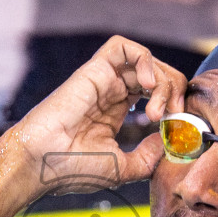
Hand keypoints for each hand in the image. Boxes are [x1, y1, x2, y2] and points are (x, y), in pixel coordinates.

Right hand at [2, 36, 185, 196]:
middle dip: (174, 91)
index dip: (174, 103)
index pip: (155, 92)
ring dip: (163, 82)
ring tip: (157, 111)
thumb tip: (168, 139)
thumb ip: (147, 156)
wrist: (40, 164)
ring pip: (146, 61)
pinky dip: (144, 59)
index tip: (177, 127)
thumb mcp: (121, 168)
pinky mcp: (93, 70)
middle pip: (156, 74)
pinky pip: (123, 47)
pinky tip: (149, 84)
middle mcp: (110, 91)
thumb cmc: (71, 169)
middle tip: (173, 116)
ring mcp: (103, 80)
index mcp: (115, 110)